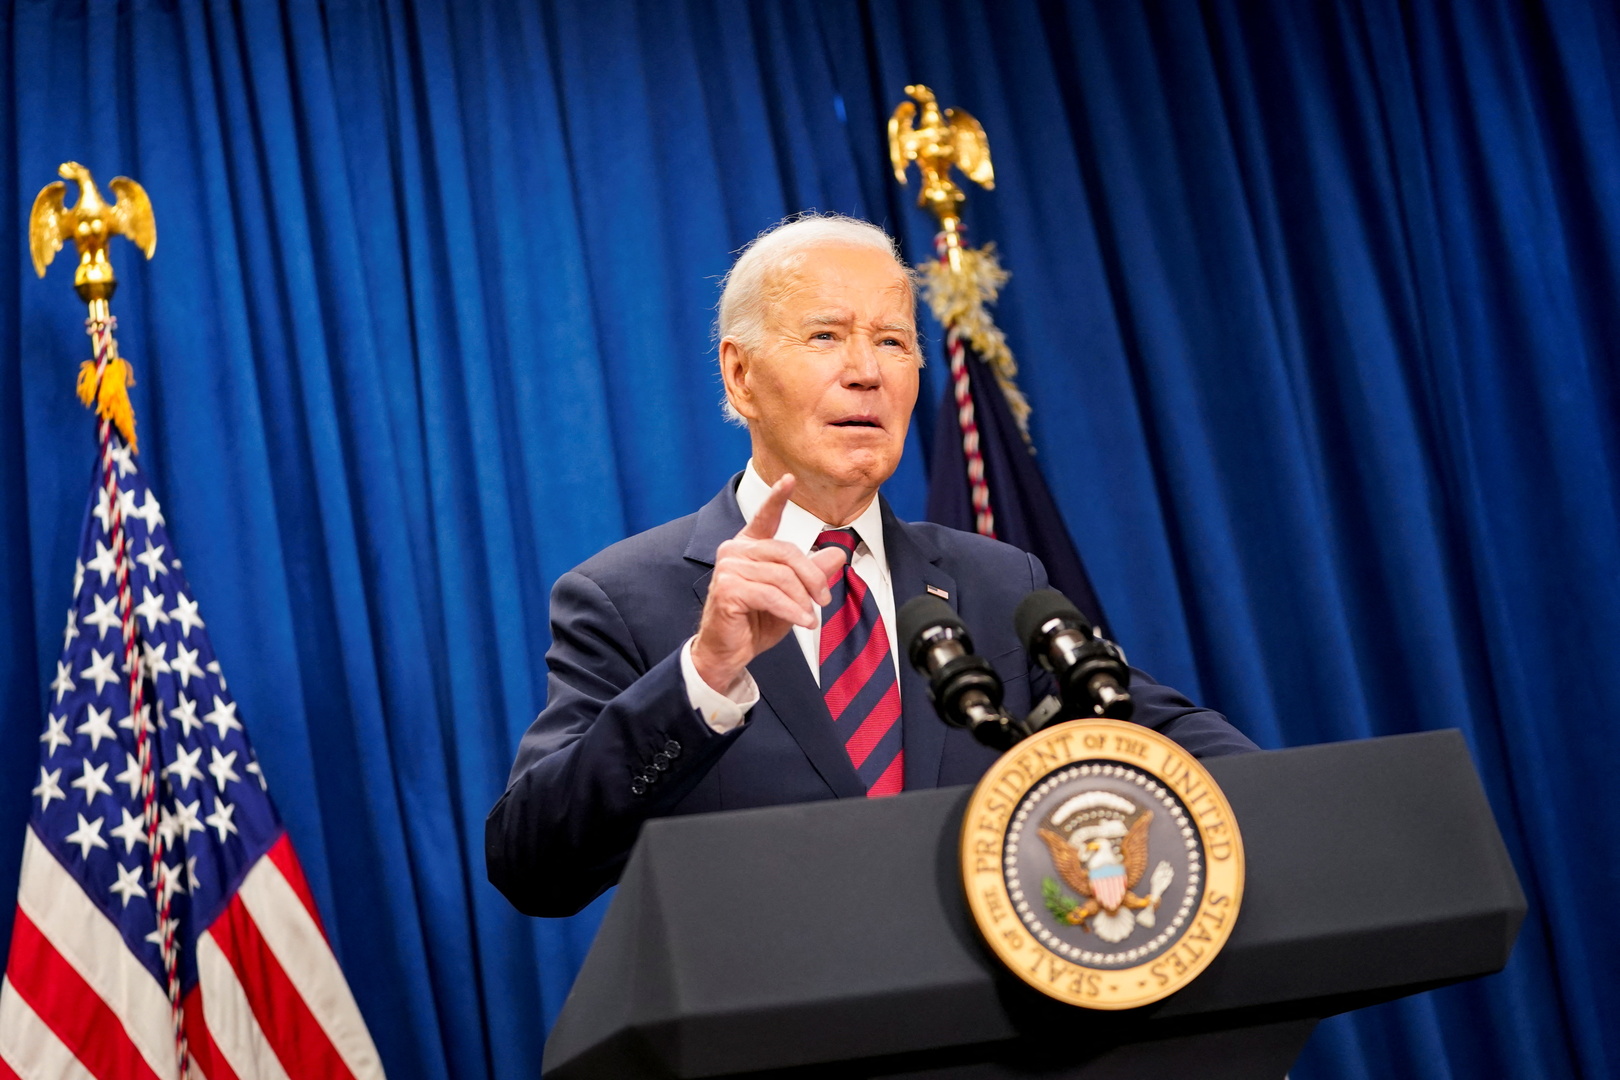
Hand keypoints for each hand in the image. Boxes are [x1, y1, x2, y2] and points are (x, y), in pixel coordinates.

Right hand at [691, 474, 847, 692]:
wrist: (729, 652)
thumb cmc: (755, 621)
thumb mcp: (791, 594)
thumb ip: (811, 572)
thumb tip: (839, 553)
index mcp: (748, 546)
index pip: (765, 517)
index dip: (777, 498)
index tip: (789, 479)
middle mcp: (734, 551)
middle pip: (787, 552)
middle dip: (812, 577)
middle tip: (824, 600)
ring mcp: (728, 569)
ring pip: (782, 576)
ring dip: (802, 600)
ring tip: (810, 618)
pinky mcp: (727, 589)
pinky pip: (771, 595)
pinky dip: (792, 611)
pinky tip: (803, 623)